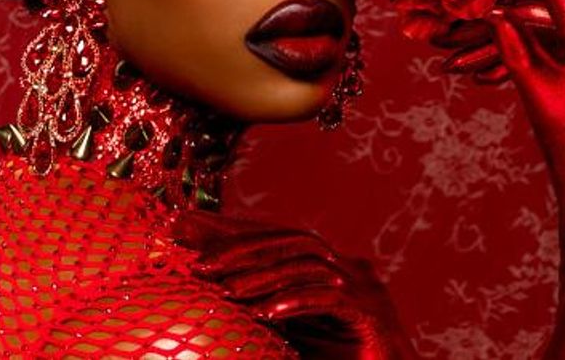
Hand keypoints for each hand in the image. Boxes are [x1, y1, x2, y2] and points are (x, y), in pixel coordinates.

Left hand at [171, 210, 411, 359]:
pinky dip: (295, 302)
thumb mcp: (293, 336)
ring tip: (228, 292)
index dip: (238, 231)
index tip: (192, 229)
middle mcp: (351, 269)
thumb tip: (218, 294)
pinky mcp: (372, 314)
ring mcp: (365, 289)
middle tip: (203, 265)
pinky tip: (266, 315)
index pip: (280, 238)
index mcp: (332, 269)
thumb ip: (266, 311)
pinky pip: (329, 298)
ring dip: (264, 277)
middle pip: (293, 241)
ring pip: (308, 265)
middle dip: (245, 249)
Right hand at [444, 0, 564, 357]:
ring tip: (454, 65)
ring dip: (503, 51)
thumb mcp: (539, 97)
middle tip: (443, 40)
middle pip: (543, 18)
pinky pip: (563, 58)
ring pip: (548, 40)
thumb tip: (497, 16)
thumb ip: (517, 50)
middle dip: (491, 28)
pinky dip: (528, 64)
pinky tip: (486, 74)